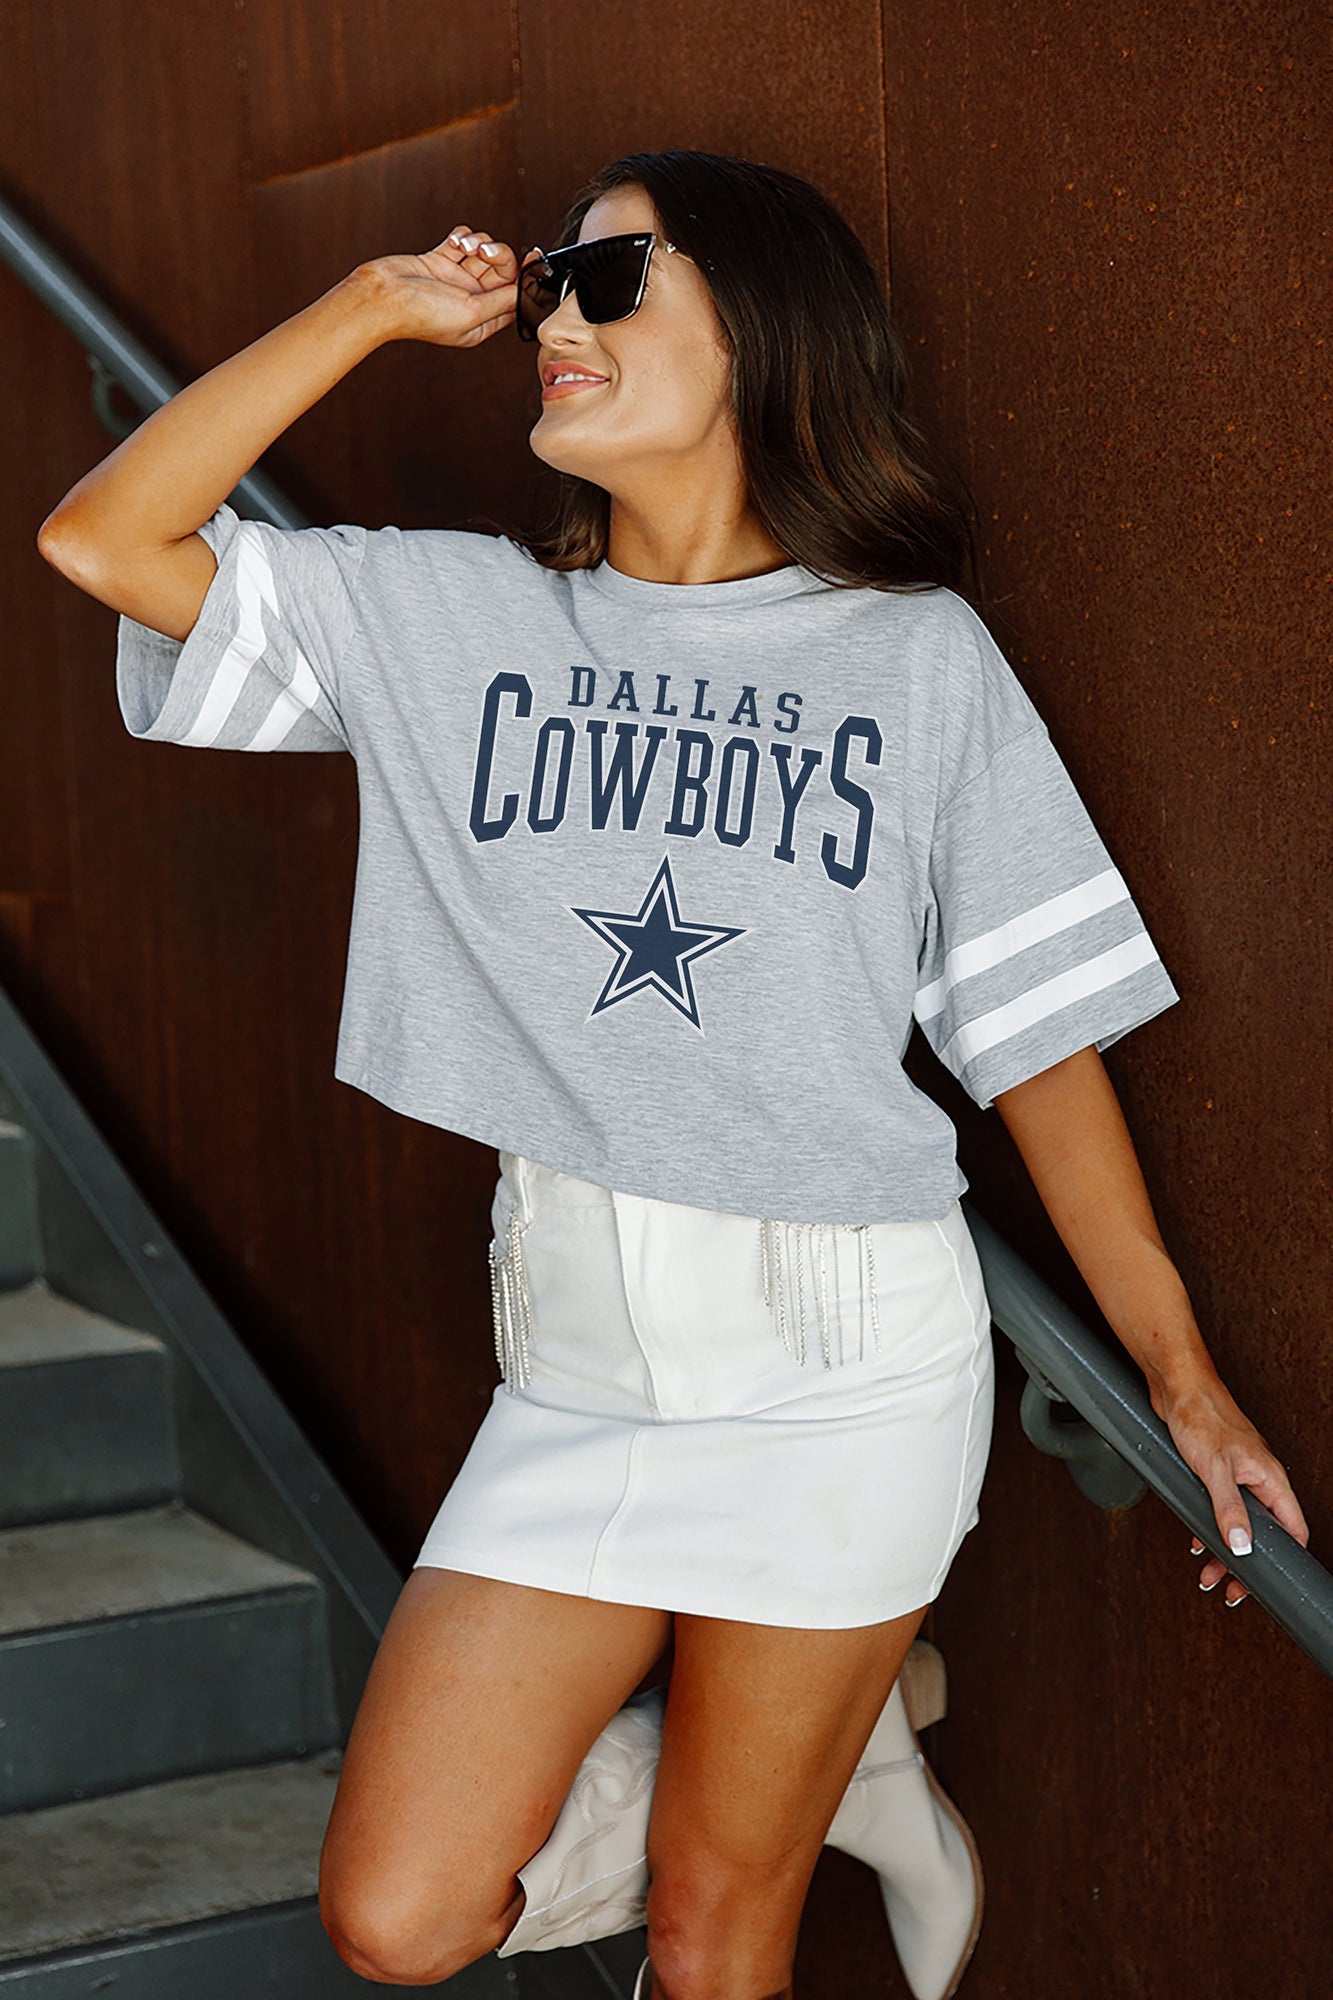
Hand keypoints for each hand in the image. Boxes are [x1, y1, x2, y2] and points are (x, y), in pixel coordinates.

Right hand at [365, 224, 519, 347]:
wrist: (383, 296)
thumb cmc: (422, 315)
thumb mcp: (472, 313)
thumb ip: (502, 301)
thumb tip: (526, 291)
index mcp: (481, 322)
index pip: (513, 299)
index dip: (525, 279)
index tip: (533, 259)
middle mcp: (470, 300)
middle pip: (501, 271)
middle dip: (498, 255)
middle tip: (485, 251)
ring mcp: (455, 279)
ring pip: (483, 252)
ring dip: (479, 243)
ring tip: (465, 247)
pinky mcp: (440, 260)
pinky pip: (463, 241)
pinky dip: (462, 236)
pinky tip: (454, 242)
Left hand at [1151, 1369, 1309, 1607]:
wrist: (1176, 1386)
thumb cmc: (1201, 1416)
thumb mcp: (1214, 1469)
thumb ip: (1229, 1509)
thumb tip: (1241, 1547)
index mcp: (1270, 1479)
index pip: (1292, 1530)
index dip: (1282, 1561)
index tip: (1262, 1585)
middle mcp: (1258, 1479)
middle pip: (1263, 1534)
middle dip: (1245, 1565)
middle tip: (1228, 1589)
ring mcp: (1238, 1475)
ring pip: (1240, 1523)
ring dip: (1224, 1550)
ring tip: (1206, 1574)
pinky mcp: (1216, 1470)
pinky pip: (1220, 1508)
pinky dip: (1210, 1527)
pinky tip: (1195, 1538)